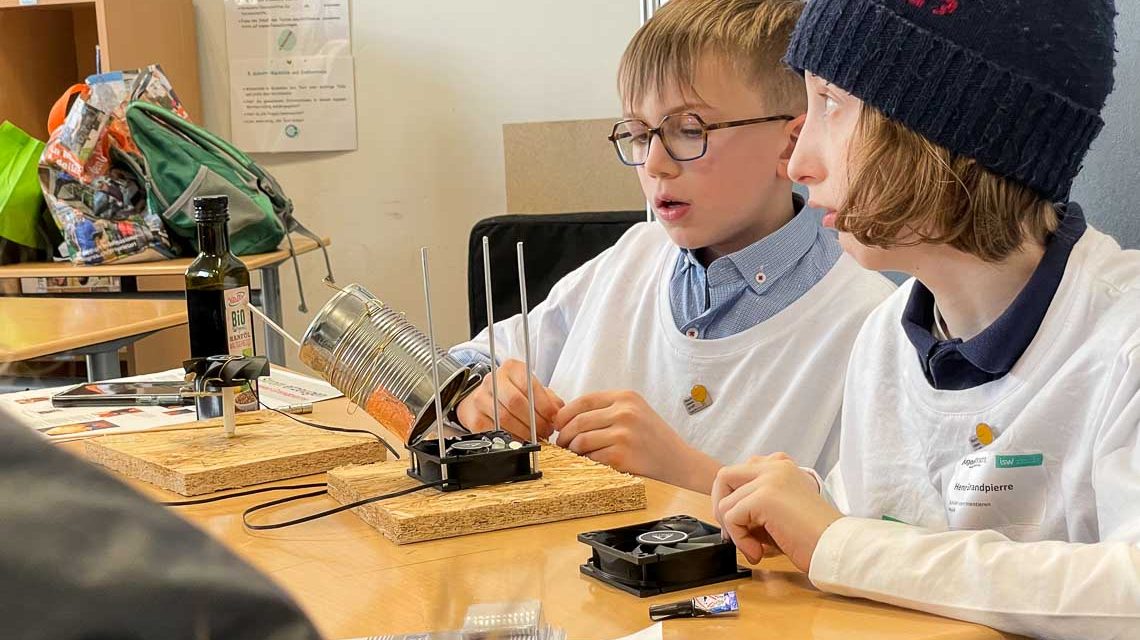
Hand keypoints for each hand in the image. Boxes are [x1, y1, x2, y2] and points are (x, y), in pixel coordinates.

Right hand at [455, 359, 563, 439]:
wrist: (486, 398)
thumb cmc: (515, 394)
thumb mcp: (534, 390)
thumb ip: (549, 400)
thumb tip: (558, 415)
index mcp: (512, 369)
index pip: (528, 385)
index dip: (543, 406)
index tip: (552, 419)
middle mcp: (493, 380)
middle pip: (515, 402)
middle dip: (534, 421)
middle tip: (544, 432)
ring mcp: (480, 398)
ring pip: (504, 418)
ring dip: (524, 432)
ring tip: (535, 438)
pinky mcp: (473, 417)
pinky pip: (493, 431)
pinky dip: (509, 439)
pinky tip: (519, 440)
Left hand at [554, 390, 721, 491]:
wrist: (679, 463)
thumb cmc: (653, 440)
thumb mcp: (635, 412)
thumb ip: (607, 410)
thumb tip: (566, 416)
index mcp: (626, 397)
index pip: (583, 400)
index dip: (565, 414)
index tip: (558, 425)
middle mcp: (625, 412)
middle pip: (578, 421)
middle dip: (564, 435)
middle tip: (562, 444)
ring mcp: (624, 434)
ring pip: (581, 441)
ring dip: (572, 450)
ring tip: (575, 454)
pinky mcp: (621, 456)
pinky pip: (591, 458)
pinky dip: (586, 462)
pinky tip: (590, 464)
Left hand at [711, 453, 841, 571]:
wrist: (836, 547)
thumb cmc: (813, 536)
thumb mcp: (781, 508)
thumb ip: (757, 501)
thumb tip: (727, 514)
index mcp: (781, 465)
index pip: (739, 471)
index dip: (733, 498)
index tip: (741, 523)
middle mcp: (775, 466)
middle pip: (724, 477)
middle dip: (722, 508)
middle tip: (737, 534)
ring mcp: (769, 479)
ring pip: (725, 503)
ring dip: (735, 532)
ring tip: (756, 548)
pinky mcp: (763, 497)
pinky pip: (731, 518)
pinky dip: (740, 539)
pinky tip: (759, 552)